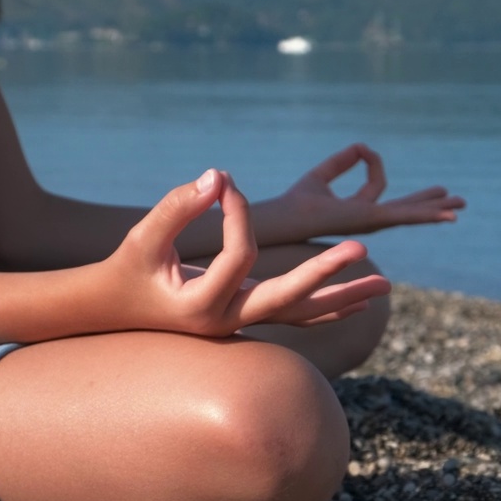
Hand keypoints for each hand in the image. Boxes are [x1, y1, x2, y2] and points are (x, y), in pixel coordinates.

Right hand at [106, 169, 391, 336]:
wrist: (114, 310)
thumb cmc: (127, 269)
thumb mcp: (145, 236)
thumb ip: (179, 205)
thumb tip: (218, 175)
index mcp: (200, 305)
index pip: (239, 254)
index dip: (237, 213)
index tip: (226, 182)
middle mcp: (226, 321)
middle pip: (288, 298)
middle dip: (325, 272)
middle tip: (361, 246)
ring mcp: (240, 325)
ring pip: (301, 314)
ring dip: (343, 296)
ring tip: (386, 282)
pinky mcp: (247, 318)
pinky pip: (296, 316)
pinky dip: (327, 307)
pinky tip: (358, 299)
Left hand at [268, 143, 465, 240]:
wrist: (287, 216)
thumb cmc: (297, 202)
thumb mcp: (322, 174)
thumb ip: (341, 161)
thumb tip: (361, 147)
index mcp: (358, 209)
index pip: (377, 185)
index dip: (372, 161)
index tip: (362, 150)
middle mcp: (369, 219)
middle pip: (406, 210)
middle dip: (430, 204)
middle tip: (456, 202)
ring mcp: (373, 222)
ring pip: (412, 214)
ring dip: (436, 210)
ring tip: (460, 207)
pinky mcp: (373, 220)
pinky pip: (406, 215)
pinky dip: (428, 214)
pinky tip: (448, 216)